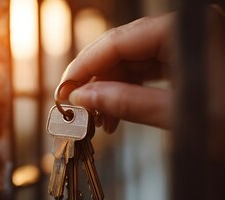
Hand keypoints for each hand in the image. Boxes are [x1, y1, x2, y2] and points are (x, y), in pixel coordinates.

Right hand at [60, 12, 174, 132]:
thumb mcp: (178, 116)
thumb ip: (127, 103)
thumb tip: (81, 97)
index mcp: (182, 33)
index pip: (117, 40)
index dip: (83, 66)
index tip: (63, 91)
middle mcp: (183, 30)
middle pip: (123, 48)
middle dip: (96, 80)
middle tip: (77, 107)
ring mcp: (184, 43)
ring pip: (133, 59)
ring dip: (111, 89)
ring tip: (100, 120)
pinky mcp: (186, 58)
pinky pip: (148, 67)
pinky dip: (130, 89)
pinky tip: (118, 112)